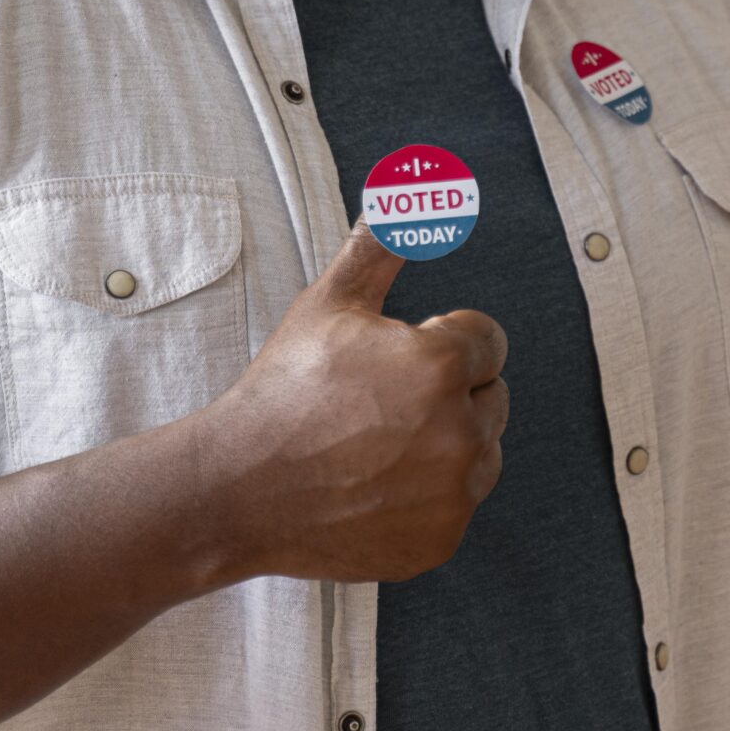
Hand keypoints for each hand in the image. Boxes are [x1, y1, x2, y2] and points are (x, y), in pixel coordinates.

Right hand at [205, 224, 507, 583]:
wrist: (239, 489)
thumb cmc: (283, 391)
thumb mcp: (329, 303)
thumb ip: (381, 243)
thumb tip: (410, 190)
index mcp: (441, 365)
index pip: (487, 340)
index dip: (440, 340)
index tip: (394, 358)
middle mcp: (461, 432)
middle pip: (491, 395)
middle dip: (449, 392)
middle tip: (379, 402)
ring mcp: (453, 493)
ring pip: (482, 452)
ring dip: (446, 443)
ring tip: (377, 443)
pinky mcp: (440, 540)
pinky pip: (457, 504)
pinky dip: (428, 496)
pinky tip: (375, 485)